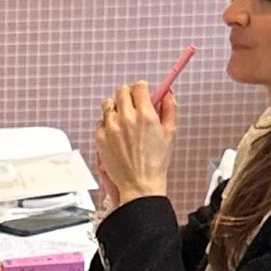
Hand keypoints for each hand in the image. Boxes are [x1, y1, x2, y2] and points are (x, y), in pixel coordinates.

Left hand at [94, 82, 173, 205]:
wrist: (139, 184)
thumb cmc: (156, 162)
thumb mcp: (170, 133)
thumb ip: (170, 109)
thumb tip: (168, 93)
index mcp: (145, 115)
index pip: (139, 86)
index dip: (142, 88)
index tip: (143, 93)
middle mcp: (126, 118)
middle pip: (122, 91)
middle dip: (129, 95)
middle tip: (133, 105)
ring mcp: (111, 128)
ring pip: (108, 104)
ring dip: (116, 107)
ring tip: (122, 119)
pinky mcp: (100, 138)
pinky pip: (101, 122)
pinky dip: (107, 123)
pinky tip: (116, 133)